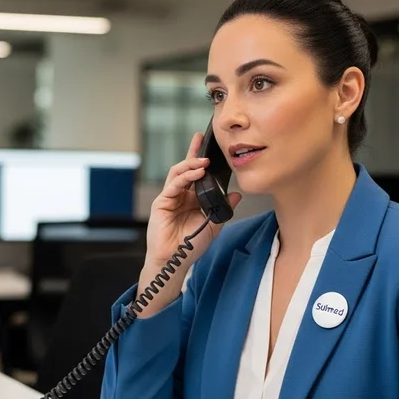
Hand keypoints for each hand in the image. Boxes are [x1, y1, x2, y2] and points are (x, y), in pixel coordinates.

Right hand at [136, 132, 241, 317]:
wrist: (176, 260)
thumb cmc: (192, 245)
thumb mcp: (214, 224)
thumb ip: (224, 207)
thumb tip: (237, 193)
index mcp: (193, 198)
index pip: (198, 174)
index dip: (202, 160)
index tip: (212, 146)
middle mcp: (181, 195)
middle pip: (186, 168)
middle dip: (193, 152)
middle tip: (201, 138)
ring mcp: (170, 197)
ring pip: (178, 173)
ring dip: (191, 164)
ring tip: (204, 161)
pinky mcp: (162, 202)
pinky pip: (173, 185)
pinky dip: (185, 177)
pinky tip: (196, 173)